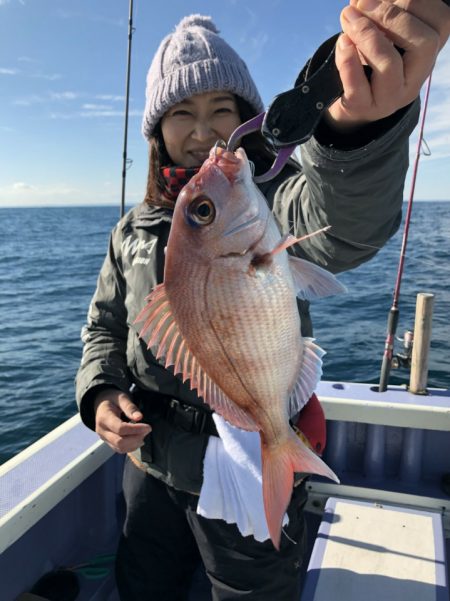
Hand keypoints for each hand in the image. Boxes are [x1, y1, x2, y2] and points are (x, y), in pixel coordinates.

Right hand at [94, 388, 151, 452]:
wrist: (101, 404)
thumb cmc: (112, 399)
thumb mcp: (121, 398)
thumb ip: (130, 407)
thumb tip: (139, 417)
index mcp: (104, 418)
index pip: (120, 429)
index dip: (136, 429)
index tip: (148, 427)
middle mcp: (102, 430)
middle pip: (120, 442)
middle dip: (136, 438)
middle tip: (147, 430)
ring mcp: (104, 438)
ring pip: (120, 448)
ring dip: (135, 443)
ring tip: (143, 434)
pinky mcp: (108, 442)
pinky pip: (120, 450)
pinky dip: (131, 447)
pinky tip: (139, 439)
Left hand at [326, 0, 449, 129]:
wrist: (350, 103)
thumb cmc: (369, 60)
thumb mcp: (381, 33)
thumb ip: (379, 14)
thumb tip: (362, 1)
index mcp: (427, 54)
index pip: (440, 22)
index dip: (415, 2)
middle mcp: (415, 78)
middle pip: (424, 43)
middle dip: (391, 17)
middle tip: (362, 5)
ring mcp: (390, 97)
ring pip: (390, 65)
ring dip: (367, 35)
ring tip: (349, 19)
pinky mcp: (363, 108)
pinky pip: (357, 87)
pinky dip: (348, 61)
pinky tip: (342, 43)